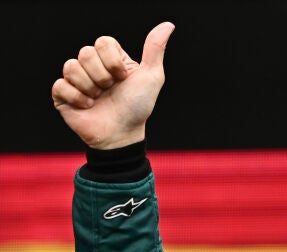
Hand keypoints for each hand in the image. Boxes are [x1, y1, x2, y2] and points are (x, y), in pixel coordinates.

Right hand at [51, 22, 174, 148]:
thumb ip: (155, 49)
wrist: (123, 133)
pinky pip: (61, 85)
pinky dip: (77, 98)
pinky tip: (88, 106)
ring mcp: (76, 80)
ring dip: (90, 87)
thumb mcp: (152, 76)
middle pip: (85, 52)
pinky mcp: (62, 94)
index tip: (123, 77)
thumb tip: (168, 25)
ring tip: (99, 98)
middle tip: (110, 89)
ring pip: (71, 66)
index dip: (112, 60)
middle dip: (102, 75)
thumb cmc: (138, 106)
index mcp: (111, 59)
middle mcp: (92, 66)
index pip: (102, 42)